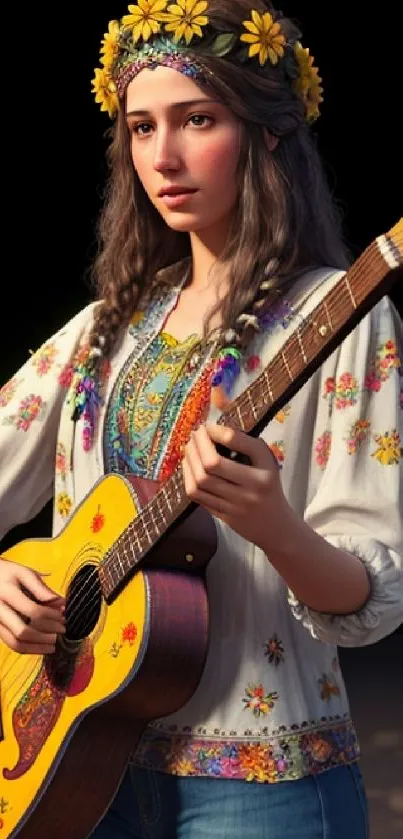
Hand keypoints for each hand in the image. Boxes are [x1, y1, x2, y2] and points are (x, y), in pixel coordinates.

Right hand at [0, 558, 64, 654]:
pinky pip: (11, 644)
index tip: (64, 617)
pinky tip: (41, 646)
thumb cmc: (7, 573)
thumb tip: (62, 603)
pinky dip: (28, 648)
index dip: (51, 617)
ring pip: (15, 643)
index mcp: (7, 593)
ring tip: (54, 645)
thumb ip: (41, 589)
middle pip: (22, 631)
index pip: (32, 611)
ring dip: (37, 647)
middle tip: (61, 632)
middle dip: (45, 635)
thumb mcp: (24, 573)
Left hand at [182, 423, 285, 549]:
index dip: (218, 431)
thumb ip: (246, 448)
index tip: (209, 426)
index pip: (240, 444)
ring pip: (201, 480)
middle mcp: (252, 487)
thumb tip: (213, 430)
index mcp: (266, 470)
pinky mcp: (223, 515)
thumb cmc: (269, 488)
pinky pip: (197, 495)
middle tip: (195, 434)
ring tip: (190, 448)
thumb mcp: (267, 464)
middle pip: (212, 464)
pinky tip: (189, 466)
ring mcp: (236, 504)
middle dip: (198, 444)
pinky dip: (188, 476)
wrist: (276, 527)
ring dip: (190, 459)